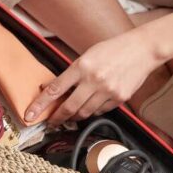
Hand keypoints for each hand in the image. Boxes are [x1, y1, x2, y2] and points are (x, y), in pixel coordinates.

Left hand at [24, 29, 161, 124]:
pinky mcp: (119, 98)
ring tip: (70, 115)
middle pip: (69, 108)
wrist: (143, 49)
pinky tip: (92, 105)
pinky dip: (93, 111)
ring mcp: (108, 91)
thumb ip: (73, 73)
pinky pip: (100, 111)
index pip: (54, 90)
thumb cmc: (113, 49)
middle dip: (57, 118)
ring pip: (84, 113)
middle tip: (51, 122)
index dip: (40, 105)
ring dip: (74, 116)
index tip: (29, 115)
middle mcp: (94, 80)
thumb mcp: (88, 55)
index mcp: (82, 66)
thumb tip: (56, 90)